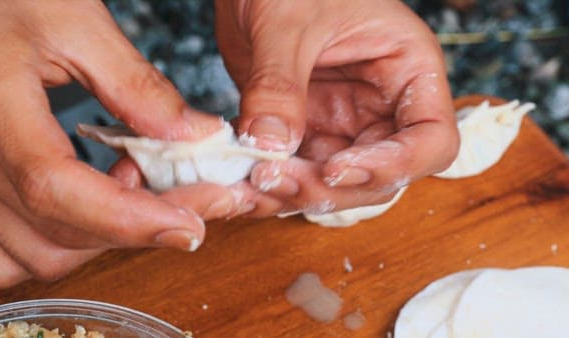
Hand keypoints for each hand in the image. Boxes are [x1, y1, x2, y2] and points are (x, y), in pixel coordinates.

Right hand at [0, 0, 240, 286]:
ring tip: (138, 194)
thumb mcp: (78, 22)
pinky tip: (92, 210)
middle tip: (193, 203)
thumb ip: (138, 85)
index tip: (188, 226)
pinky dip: (62, 244)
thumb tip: (196, 136)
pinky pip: (7, 251)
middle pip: (55, 231)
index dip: (127, 218)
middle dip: (138, 229)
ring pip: (36, 254)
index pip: (52, 185)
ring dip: (102, 240)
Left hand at [215, 0, 459, 215]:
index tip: (337, 168)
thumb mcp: (286, 23)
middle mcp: (381, 106)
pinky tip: (243, 184)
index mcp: (407, 70)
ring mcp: (344, 123)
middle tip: (275, 180)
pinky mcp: (306, 133)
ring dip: (296, 195)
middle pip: (381, 176)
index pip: (432, 140)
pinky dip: (273, 186)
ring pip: (336, 185)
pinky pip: (298, 173)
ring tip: (253, 185)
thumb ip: (279, 85)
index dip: (395, 166)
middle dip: (330, 188)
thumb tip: (271, 146)